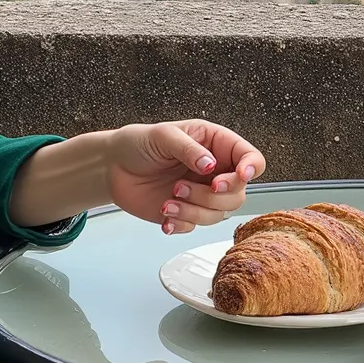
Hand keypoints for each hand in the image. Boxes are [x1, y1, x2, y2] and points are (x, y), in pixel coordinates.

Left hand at [104, 119, 266, 235]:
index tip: (239, 175)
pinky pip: (196, 226)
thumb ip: (189, 149)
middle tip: (181, 187)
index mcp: (215, 144)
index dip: (251, 167)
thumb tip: (210, 165)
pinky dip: (181, 224)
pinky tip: (164, 213)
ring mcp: (201, 193)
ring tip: (169, 200)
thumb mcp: (163, 136)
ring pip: (219, 214)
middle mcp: (213, 171)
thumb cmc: (138, 143)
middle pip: (238, 193)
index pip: (249, 157)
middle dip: (211, 196)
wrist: (112, 167)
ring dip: (194, 211)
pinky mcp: (186, 213)